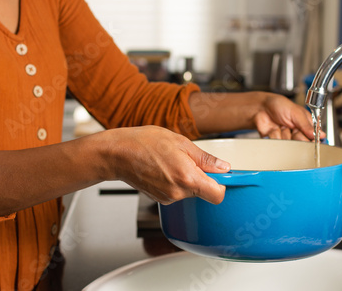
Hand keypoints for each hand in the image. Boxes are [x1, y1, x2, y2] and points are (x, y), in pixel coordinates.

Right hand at [101, 126, 229, 204]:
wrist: (117, 154)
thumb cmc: (144, 143)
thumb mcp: (181, 142)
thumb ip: (205, 158)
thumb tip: (224, 167)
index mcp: (187, 178)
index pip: (217, 195)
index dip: (222, 185)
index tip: (220, 175)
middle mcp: (178, 193)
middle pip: (204, 193)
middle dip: (202, 178)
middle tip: (189, 160)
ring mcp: (168, 198)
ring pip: (190, 192)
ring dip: (187, 179)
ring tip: (172, 162)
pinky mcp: (160, 200)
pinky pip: (177, 192)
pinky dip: (175, 182)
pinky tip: (164, 169)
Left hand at [253, 94, 322, 140]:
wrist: (262, 107)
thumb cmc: (280, 105)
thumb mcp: (296, 112)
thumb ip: (307, 125)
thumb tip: (320, 135)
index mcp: (306, 125)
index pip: (313, 138)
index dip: (310, 139)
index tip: (305, 136)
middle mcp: (297, 133)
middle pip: (301, 144)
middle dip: (296, 136)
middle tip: (291, 127)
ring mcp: (287, 138)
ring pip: (289, 145)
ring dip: (284, 134)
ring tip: (281, 125)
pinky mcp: (276, 141)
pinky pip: (277, 144)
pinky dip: (274, 135)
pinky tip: (274, 128)